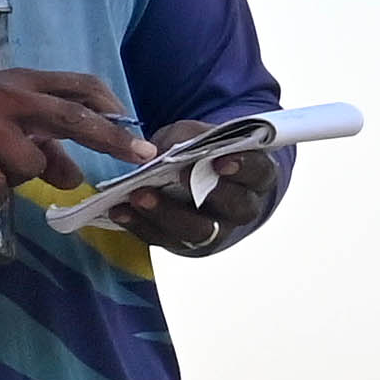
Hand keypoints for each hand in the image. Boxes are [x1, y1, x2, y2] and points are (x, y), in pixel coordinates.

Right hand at [0, 66, 142, 206]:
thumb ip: (40, 144)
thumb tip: (74, 177)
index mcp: (22, 82)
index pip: (80, 86)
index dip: (111, 107)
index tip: (132, 129)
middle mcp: (8, 96)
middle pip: (73, 117)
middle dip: (111, 138)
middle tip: (140, 155)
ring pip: (31, 164)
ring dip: (19, 177)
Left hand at [108, 116, 293, 257]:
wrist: (192, 181)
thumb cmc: (201, 153)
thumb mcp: (195, 135)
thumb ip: (187, 136)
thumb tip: (165, 149)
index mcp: (256, 175)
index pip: (258, 172)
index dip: (243, 167)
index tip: (220, 160)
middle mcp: (242, 207)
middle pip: (234, 206)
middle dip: (207, 192)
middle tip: (179, 175)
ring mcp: (216, 230)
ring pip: (198, 230)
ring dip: (166, 213)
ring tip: (138, 196)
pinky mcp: (187, 244)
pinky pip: (165, 239)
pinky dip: (140, 225)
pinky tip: (120, 211)